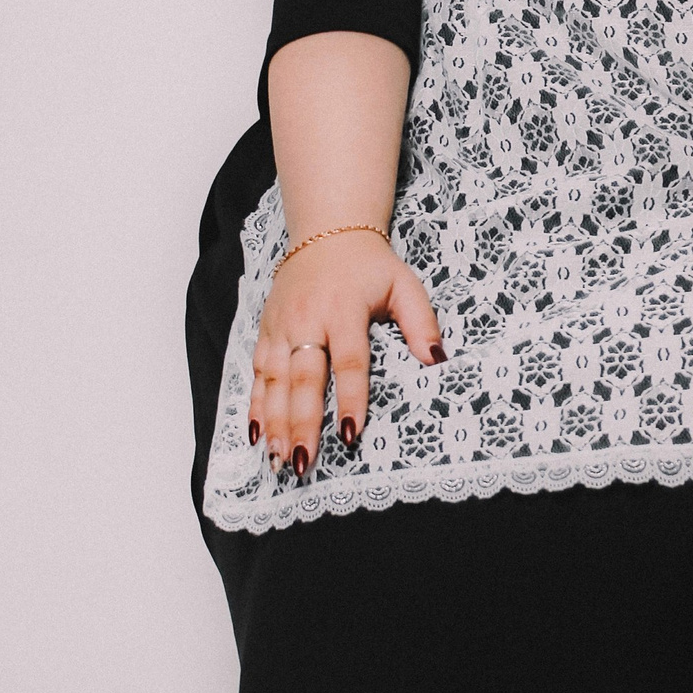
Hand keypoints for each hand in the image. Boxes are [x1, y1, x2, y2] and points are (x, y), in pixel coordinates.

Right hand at [249, 231, 444, 478]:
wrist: (326, 232)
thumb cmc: (371, 266)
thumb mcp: (404, 285)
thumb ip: (421, 322)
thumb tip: (438, 359)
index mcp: (344, 309)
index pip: (349, 361)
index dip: (350, 398)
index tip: (351, 434)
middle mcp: (308, 319)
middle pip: (303, 378)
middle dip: (302, 422)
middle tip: (303, 460)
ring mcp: (282, 326)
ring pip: (274, 381)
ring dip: (275, 421)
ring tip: (278, 458)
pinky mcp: (266, 330)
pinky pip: (257, 372)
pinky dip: (255, 404)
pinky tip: (257, 434)